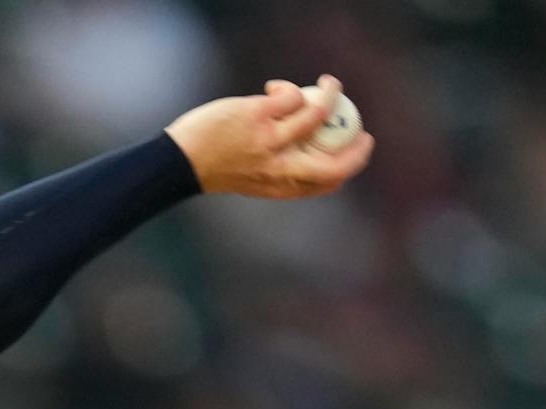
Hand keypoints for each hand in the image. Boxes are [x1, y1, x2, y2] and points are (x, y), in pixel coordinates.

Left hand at [164, 76, 373, 199]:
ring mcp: (271, 141)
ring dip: (331, 94)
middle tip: (364, 132)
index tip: (356, 152)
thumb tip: (307, 150)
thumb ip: (280, 170)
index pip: (327, 183)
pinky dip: (288, 89)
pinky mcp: (259, 116)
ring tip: (330, 84)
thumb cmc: (217, 167)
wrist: (181, 161)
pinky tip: (273, 89)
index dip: (349, 167)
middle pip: (335, 164)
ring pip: (317, 114)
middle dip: (359, 149)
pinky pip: (292, 97)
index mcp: (282, 187)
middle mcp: (281, 168)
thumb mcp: (254, 178)